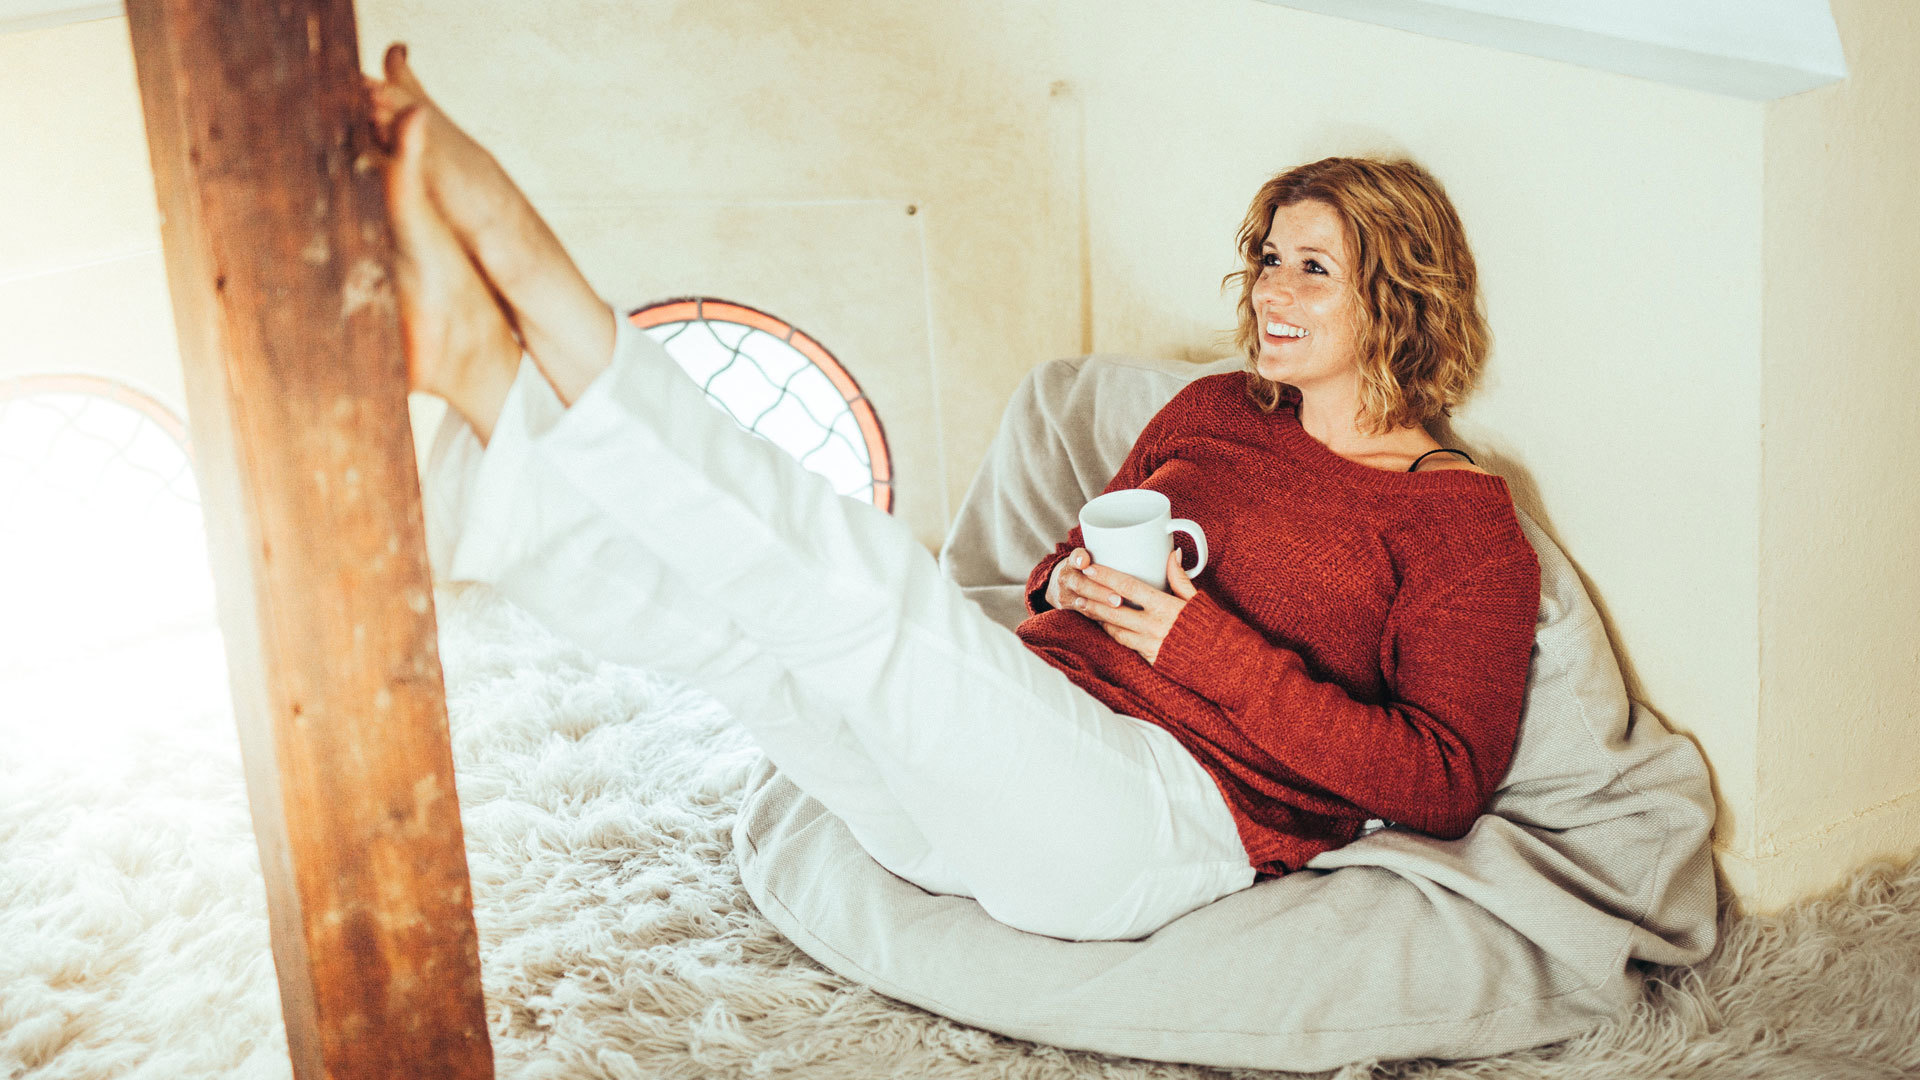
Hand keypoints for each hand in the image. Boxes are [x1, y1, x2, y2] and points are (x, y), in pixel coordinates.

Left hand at [1051, 548, 1198, 664]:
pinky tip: (1103, 624)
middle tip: (1075, 588)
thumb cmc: (1211, 627)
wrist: (1223, 663)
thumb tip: (1173, 554)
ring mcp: (1150, 645)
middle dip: (1091, 598)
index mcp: (1165, 607)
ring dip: (1097, 617)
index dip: (1106, 576)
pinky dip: (1112, 632)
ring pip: (1114, 629)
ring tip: (1083, 605)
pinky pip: (1125, 643)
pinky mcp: (1150, 659)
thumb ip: (1180, 578)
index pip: (1128, 588)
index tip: (1090, 567)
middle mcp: (1154, 626)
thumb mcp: (1197, 599)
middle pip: (1113, 610)